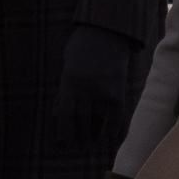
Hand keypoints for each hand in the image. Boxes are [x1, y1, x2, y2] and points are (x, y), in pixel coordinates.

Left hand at [54, 25, 131, 149]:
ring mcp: (104, 89)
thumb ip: (66, 89)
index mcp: (69, 81)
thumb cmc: (83, 47)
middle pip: (81, 122)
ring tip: (91, 143)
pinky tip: (109, 135)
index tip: (64, 144)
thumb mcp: (68, 65)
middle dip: (79, 137)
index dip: (64, 133)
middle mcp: (86, 87)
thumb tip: (59, 116)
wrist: (107, 30)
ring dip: (94, 135)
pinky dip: (112, 128)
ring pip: (98, 121)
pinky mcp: (118, 90)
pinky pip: (115, 117)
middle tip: (78, 147)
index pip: (65, 116)